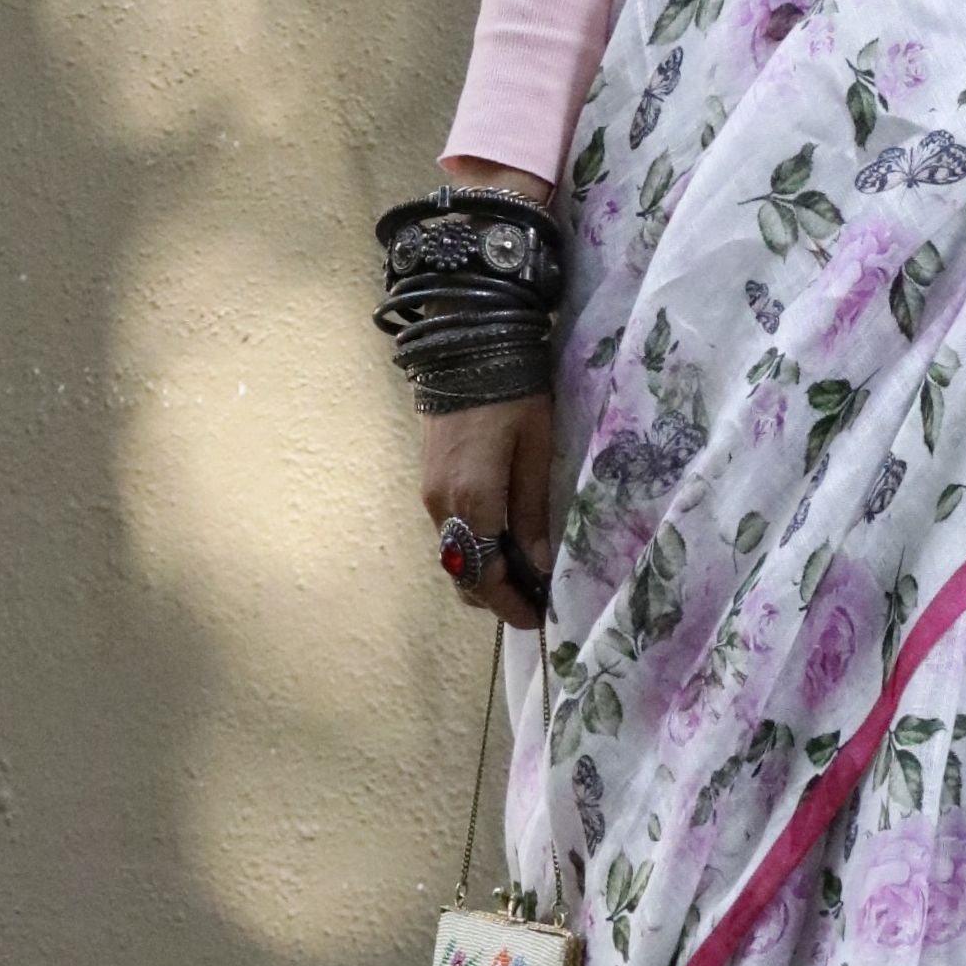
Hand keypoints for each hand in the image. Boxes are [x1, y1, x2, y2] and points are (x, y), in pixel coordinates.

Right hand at [421, 390, 555, 630]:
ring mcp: (428, 494)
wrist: (465, 345)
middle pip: (462, 573)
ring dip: (482, 573)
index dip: (510, 604)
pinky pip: (446, 532)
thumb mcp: (536, 450)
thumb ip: (533, 511)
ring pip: (452, 555)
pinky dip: (471, 549)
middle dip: (495, 596)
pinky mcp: (426, 481)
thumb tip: (539, 565)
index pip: (485, 575)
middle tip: (534, 601)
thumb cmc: (513, 393)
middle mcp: (440, 505)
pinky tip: (500, 542)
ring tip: (523, 575)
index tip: (537, 619)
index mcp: (472, 500)